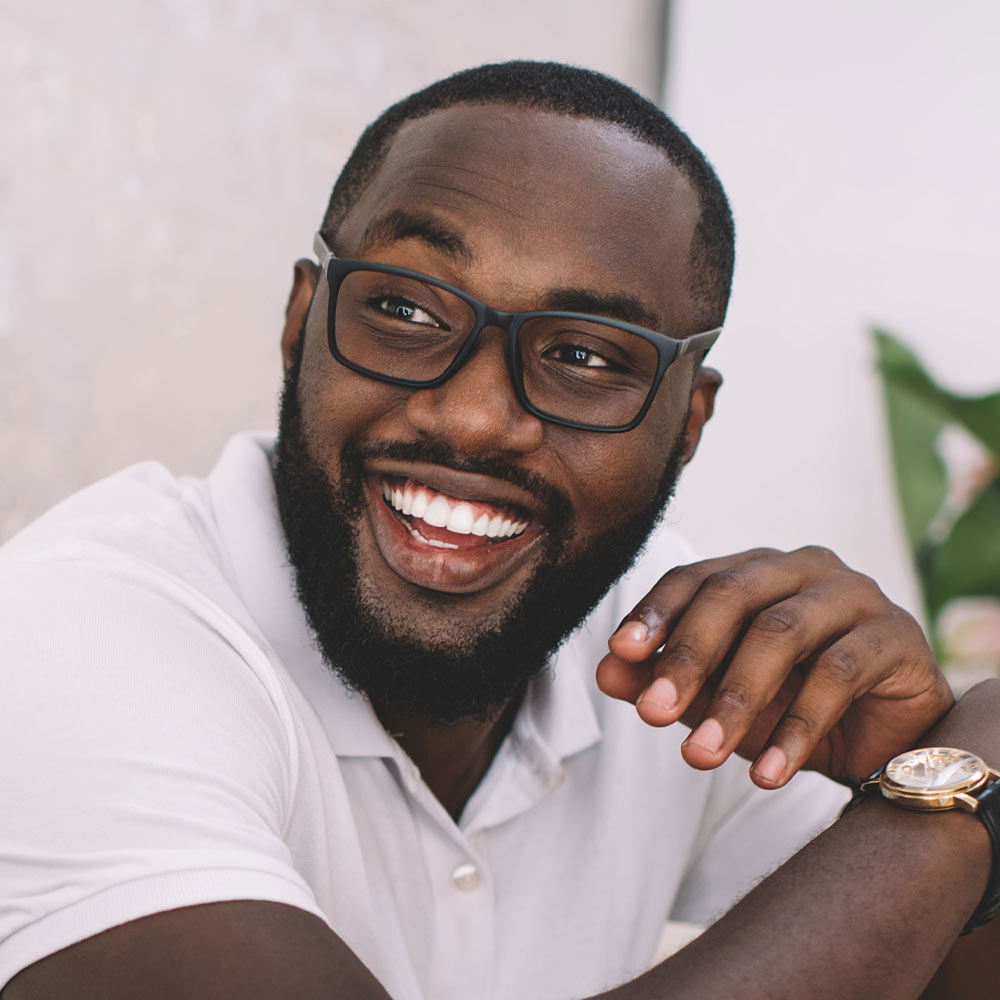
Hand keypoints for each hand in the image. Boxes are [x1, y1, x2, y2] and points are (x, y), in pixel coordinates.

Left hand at [596, 546, 953, 788]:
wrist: (887, 740)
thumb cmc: (794, 704)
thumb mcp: (718, 699)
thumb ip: (664, 680)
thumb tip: (606, 671)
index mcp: (756, 571)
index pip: (695, 578)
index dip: (655, 611)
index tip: (620, 651)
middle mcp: (803, 568)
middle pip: (733, 597)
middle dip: (687, 656)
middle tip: (652, 713)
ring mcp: (854, 595)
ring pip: (782, 633)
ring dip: (735, 699)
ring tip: (699, 755)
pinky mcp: (895, 636)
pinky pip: (838, 675)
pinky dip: (796, 728)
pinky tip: (766, 773)